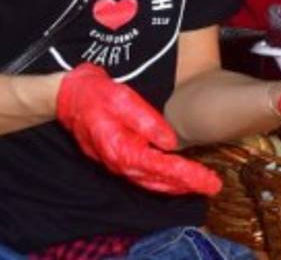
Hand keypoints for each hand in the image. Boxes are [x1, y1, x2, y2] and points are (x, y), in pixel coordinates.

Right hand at [56, 63, 220, 195]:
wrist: (68, 96)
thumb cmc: (95, 94)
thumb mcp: (123, 99)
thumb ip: (147, 121)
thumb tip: (171, 142)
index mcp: (122, 149)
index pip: (162, 168)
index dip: (188, 176)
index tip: (209, 182)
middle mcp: (119, 162)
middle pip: (159, 181)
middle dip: (187, 185)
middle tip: (212, 186)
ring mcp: (117, 163)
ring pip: (151, 182)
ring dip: (176, 186)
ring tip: (200, 184)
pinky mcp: (117, 158)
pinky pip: (142, 175)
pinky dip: (161, 180)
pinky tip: (174, 179)